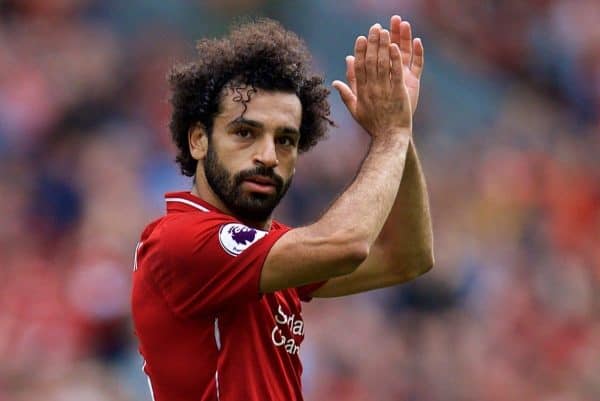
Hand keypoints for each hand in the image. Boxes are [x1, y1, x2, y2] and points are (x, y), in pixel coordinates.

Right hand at [333, 17, 423, 135]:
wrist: (389, 137)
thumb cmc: (373, 125)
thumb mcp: (355, 110)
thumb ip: (345, 94)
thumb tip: (335, 82)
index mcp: (361, 92)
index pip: (359, 67)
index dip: (360, 51)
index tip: (361, 38)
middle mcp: (371, 89)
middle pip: (370, 61)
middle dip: (372, 43)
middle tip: (374, 28)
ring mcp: (385, 90)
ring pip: (382, 64)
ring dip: (383, 46)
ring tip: (385, 32)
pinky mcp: (398, 93)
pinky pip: (395, 73)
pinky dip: (394, 60)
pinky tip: (395, 47)